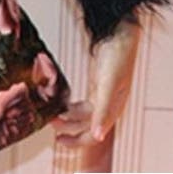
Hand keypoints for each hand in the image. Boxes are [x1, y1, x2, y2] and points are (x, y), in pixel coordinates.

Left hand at [51, 18, 142, 148]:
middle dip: (68, 127)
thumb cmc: (118, 55)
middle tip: (51, 122)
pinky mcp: (98, 86)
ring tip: (52, 113)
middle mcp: (109, 107)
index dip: (76, 142)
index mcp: (113, 110)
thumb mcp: (108, 85)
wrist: (121, 31)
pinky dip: (71, 106)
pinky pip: (82, 104)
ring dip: (67, 117)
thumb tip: (99, 137)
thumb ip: (103, 112)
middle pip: (85, 127)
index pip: (93, 136)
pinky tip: (61, 103)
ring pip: (82, 115)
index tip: (59, 140)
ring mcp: (103, 97)